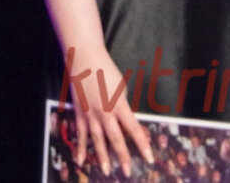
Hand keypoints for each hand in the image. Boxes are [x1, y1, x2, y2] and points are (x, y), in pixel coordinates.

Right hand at [65, 46, 153, 176]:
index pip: (134, 130)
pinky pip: (80, 134)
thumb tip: (124, 122)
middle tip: (129, 173)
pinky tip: (81, 160)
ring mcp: (90, 114)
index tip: (149, 160)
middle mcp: (105, 113)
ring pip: (97, 140)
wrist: (84, 58)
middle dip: (123, 157)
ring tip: (107, 172)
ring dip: (102, 157)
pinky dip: (80, 148)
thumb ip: (123, 107)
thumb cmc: (106, 70)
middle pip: (116, 139)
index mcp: (119, 105)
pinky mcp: (79, 113)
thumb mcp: (121, 88)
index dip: (143, 146)